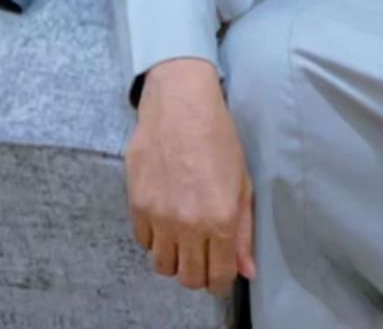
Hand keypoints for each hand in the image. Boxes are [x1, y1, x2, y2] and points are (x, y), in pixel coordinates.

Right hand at [125, 57, 255, 296]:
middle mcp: (188, 224)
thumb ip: (243, 230)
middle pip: (188, 278)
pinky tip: (164, 217)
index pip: (218, 277)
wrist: (180, 101)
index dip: (221, 281)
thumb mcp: (241, 181)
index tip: (220, 272)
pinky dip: (154, 237)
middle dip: (198, 272)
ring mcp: (159, 215)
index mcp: (220, 219)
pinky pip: (143, 241)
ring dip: (174, 257)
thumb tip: (246, 270)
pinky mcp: (136, 202)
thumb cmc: (217, 136)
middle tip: (202, 254)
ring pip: (163, 265)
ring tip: (182, 237)